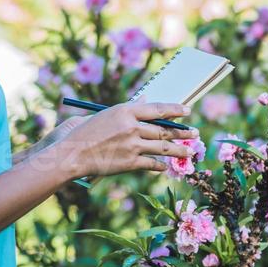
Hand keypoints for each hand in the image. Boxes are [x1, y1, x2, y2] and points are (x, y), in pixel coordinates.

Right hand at [59, 103, 198, 180]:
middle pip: (164, 130)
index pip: (158, 108)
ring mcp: (132, 146)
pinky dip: (160, 166)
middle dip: (182, 132)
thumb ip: (128, 109)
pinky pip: (152, 164)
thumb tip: (145, 100)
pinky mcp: (130, 163)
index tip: (187, 111)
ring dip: (179, 149)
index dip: (175, 110)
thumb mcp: (106, 114)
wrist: (72, 154)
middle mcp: (132, 127)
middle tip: (194, 133)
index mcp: (125, 111)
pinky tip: (166, 167)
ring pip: (163, 148)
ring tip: (189, 151)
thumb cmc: (86, 132)